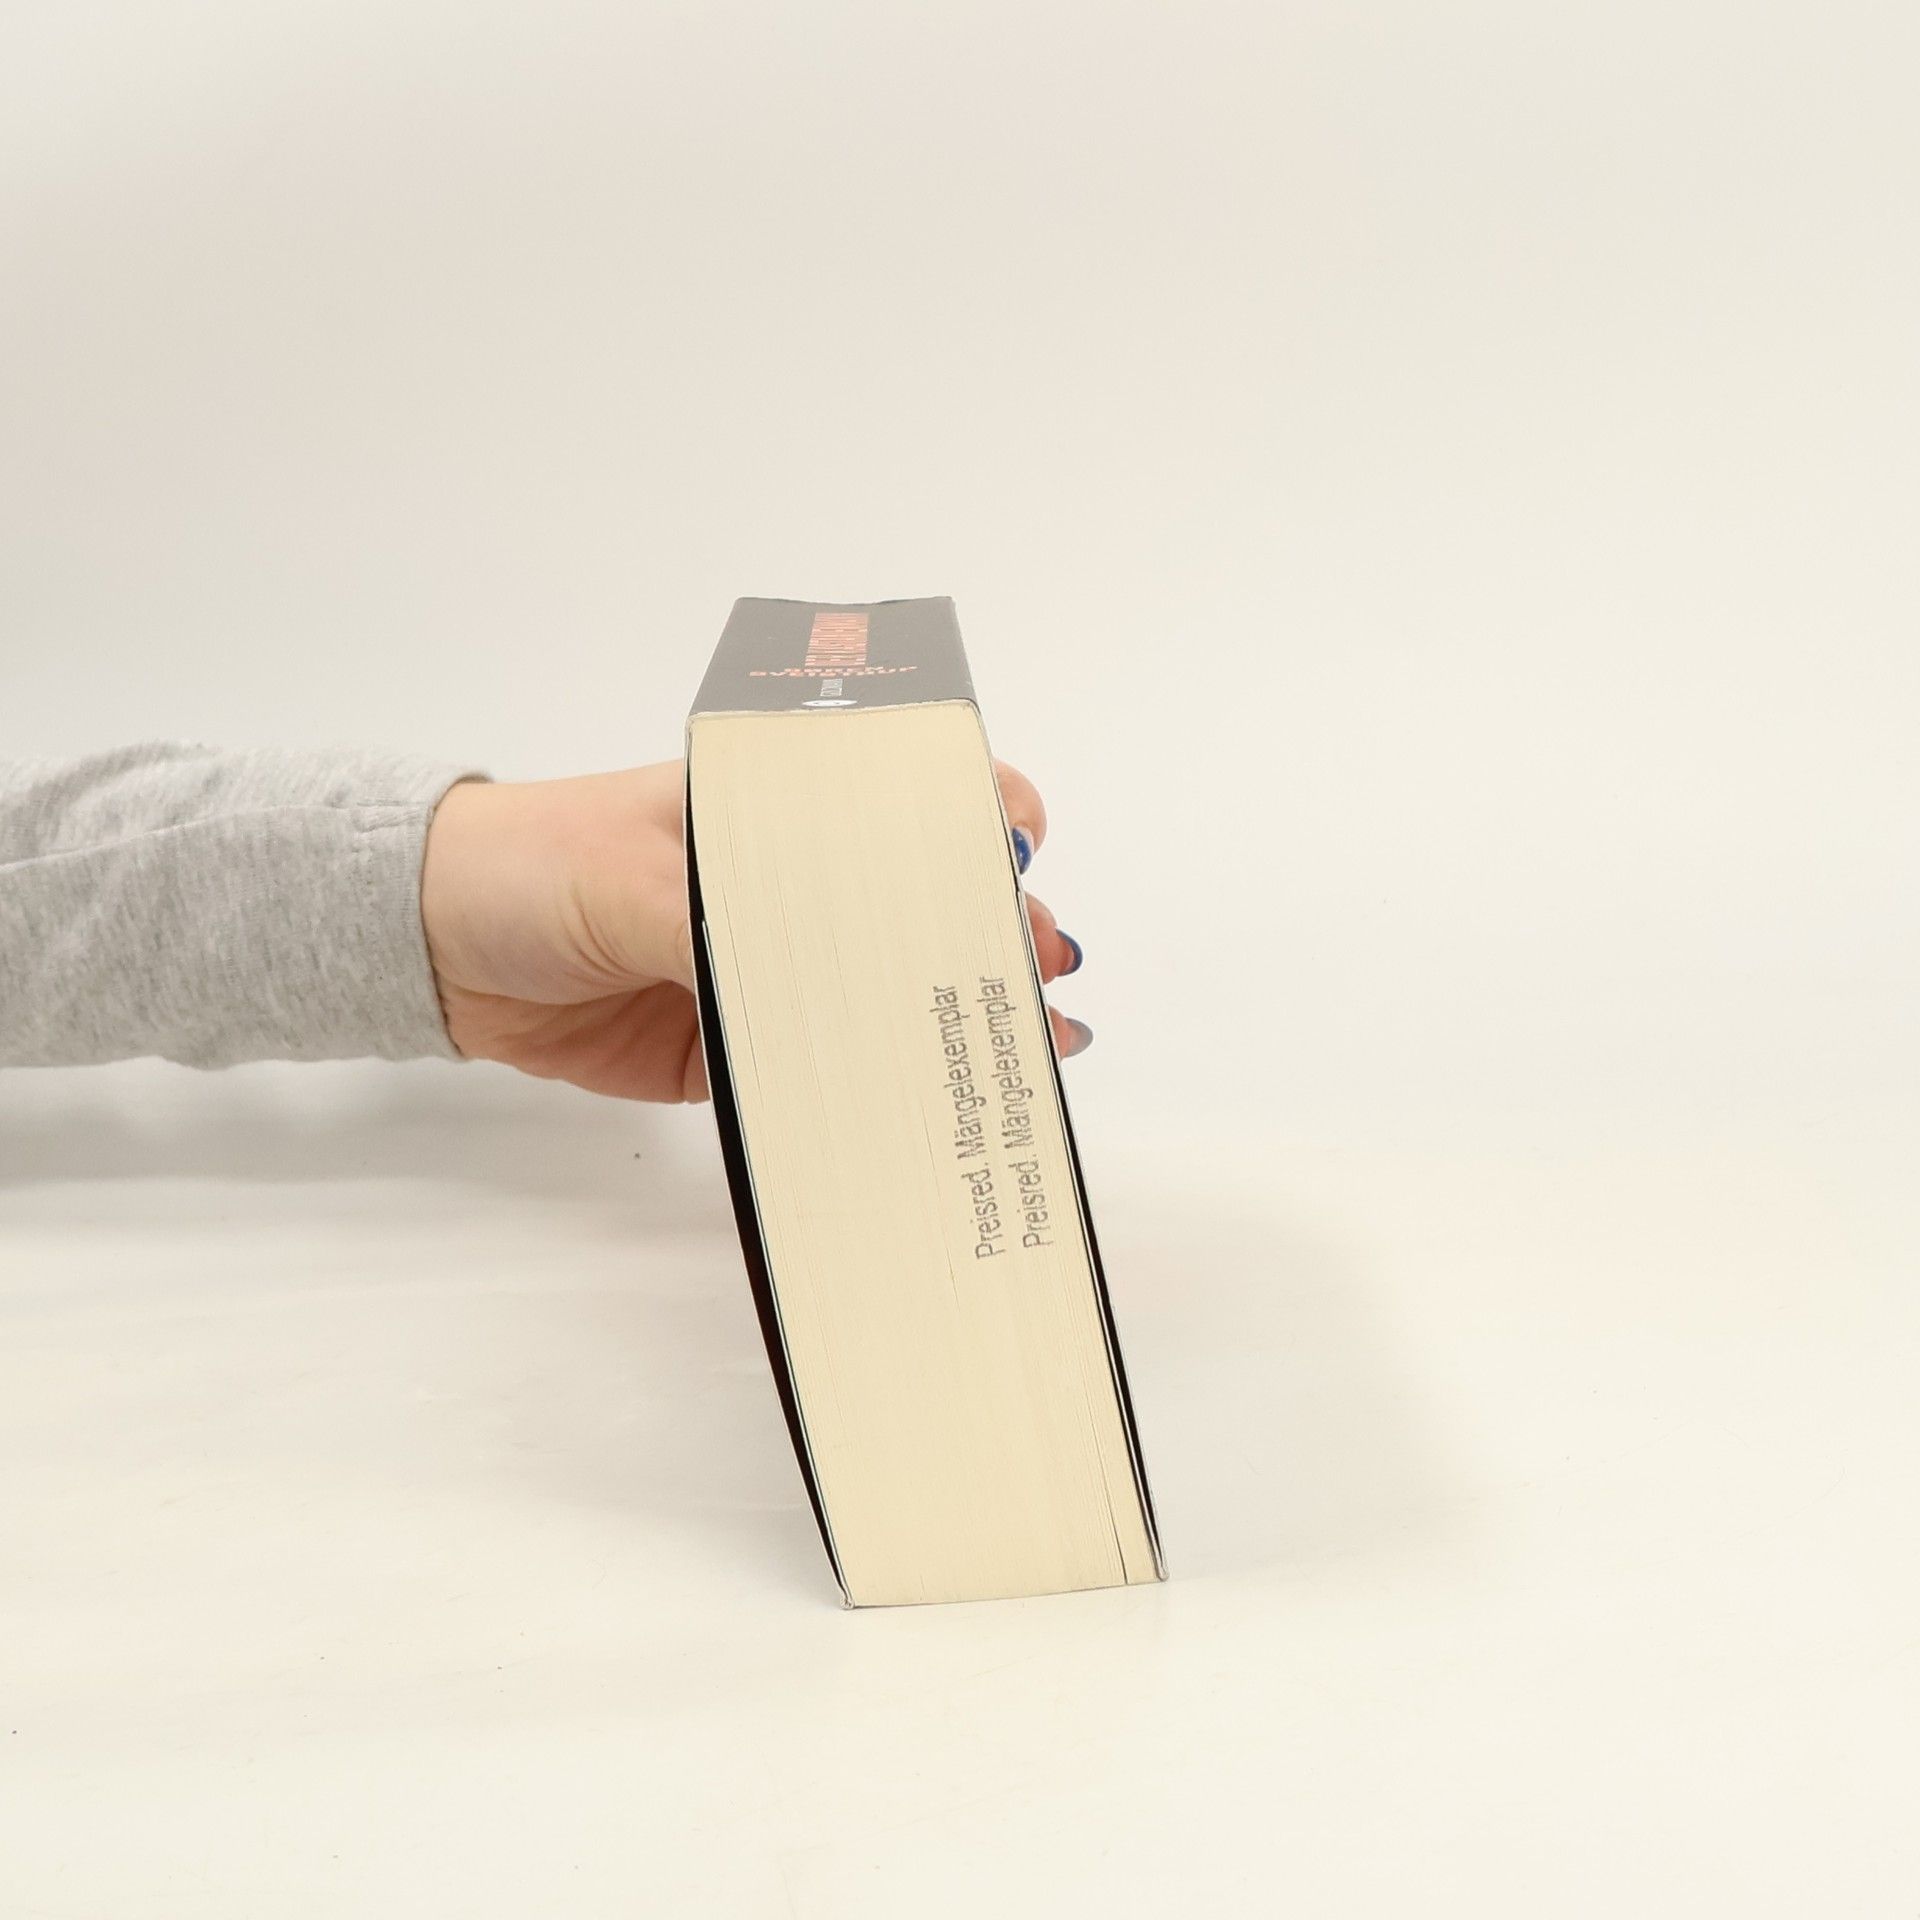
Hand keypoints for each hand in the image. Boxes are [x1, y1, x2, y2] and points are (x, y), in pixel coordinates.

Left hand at [420, 759, 1088, 1101]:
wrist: (438, 946)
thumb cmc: (537, 866)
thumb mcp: (635, 876)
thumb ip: (723, 926)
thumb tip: (818, 980)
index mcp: (779, 812)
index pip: (906, 796)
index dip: (980, 816)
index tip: (1022, 853)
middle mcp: (791, 886)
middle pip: (917, 905)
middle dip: (989, 934)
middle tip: (1036, 974)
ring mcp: (769, 969)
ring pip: (882, 992)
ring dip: (951, 1018)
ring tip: (1031, 1045)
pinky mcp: (738, 1045)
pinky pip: (817, 1071)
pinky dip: (872, 1089)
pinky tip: (932, 1104)